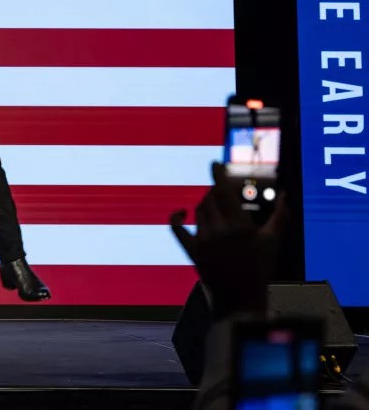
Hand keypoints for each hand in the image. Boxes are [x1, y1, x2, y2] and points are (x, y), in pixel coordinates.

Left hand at [170, 162, 287, 316]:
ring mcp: (202, 240)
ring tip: (217, 209)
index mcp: (237, 226)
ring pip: (198, 210)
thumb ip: (280, 215)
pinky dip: (176, 218)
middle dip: (216, 193)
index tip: (215, 163)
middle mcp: (217, 231)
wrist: (241, 298)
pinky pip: (177, 229)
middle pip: (210, 199)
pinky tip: (180, 213)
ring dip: (205, 204)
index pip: (223, 192)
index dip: (218, 175)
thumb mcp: (273, 241)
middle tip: (224, 194)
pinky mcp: (191, 250)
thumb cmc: (260, 269)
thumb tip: (286, 194)